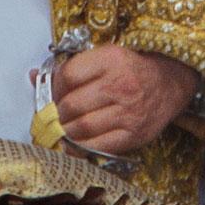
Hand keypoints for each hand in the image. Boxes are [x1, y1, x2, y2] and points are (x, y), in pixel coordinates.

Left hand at [52, 44, 201, 155]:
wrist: (170, 81)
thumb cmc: (132, 68)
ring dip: (66, 131)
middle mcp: (120, 85)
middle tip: (55, 114)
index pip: (67, 76)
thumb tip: (34, 76)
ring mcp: (128, 112)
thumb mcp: (104, 56)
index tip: (53, 92)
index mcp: (110, 60)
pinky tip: (76, 143)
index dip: (53, 86)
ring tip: (64, 128)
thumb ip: (71, 67)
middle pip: (71, 105)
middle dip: (57, 113)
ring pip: (82, 128)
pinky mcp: (135, 134)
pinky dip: (82, 147)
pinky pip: (100, 146)